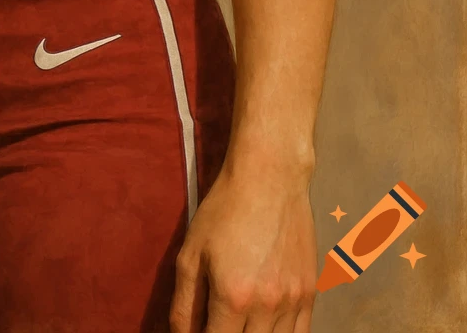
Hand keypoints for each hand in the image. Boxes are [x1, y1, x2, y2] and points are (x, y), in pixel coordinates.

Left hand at [168, 157, 317, 331]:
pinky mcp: (310, 293)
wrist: (270, 177)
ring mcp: (293, 301)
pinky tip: (265, 325)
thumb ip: (184, 304)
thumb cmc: (224, 210)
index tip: (201, 330)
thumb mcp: (190, 253)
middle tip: (219, 321)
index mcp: (232, 297)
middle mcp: (266, 306)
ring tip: (241, 321)